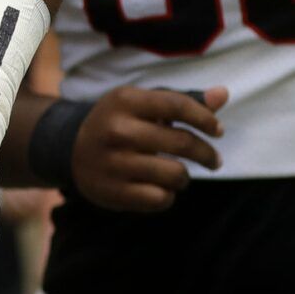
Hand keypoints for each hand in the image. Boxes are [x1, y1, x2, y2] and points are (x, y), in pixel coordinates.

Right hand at [70, 86, 226, 211]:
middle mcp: (117, 129)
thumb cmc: (120, 122)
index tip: (218, 130)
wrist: (71, 149)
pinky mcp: (112, 191)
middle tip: (214, 160)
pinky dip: (168, 195)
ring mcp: (113, 162)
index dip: (205, 119)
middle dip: (207, 154)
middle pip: (182, 142)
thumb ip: (182, 100)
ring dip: (185, 177)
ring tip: (179, 174)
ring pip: (175, 174)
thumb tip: (223, 94)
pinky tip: (161, 188)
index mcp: (125, 100)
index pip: (177, 105)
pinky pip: (160, 199)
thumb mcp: (143, 103)